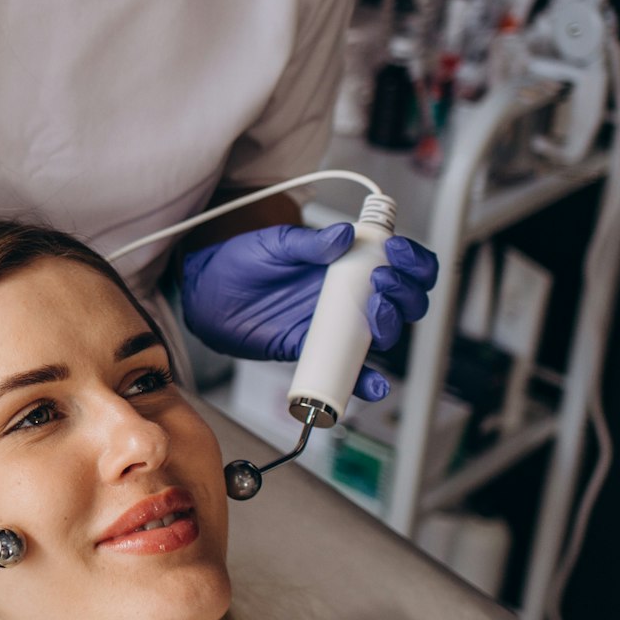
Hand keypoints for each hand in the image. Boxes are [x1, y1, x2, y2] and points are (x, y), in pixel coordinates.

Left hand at [180, 224, 439, 401]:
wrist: (207, 296)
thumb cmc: (243, 263)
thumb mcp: (276, 244)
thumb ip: (308, 242)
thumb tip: (342, 235)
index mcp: (349, 262)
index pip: (400, 261)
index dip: (412, 259)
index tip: (396, 252)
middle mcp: (352, 295)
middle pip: (405, 300)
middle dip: (406, 293)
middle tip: (381, 285)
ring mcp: (338, 324)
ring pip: (386, 333)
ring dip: (392, 326)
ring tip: (374, 317)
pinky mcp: (319, 350)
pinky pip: (351, 370)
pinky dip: (366, 381)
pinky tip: (373, 383)